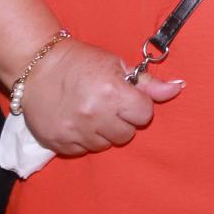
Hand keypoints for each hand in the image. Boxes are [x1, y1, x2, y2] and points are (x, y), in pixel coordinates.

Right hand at [19, 39, 183, 155]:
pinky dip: (83, 140)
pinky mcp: (57, 142)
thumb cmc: (80, 61)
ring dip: (103, 132)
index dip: (138, 106)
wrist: (35, 65)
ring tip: (91, 113)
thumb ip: (147, 83)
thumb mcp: (116, 64)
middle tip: (108, 105)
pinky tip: (77, 122)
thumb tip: (178, 89)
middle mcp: (95, 115)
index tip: (127, 98)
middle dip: (122, 121)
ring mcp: (75, 131)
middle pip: (127, 135)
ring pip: (105, 145)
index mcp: (113, 93)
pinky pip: (83, 151)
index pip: (144, 115)